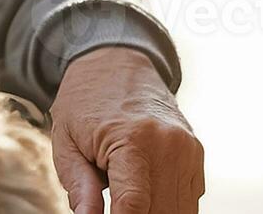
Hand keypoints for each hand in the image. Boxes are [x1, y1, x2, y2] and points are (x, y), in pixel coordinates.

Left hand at [49, 47, 203, 213]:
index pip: (134, 204)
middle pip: (160, 211)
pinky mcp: (196, 152)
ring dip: (154, 213)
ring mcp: (188, 149)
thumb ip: (78, 183)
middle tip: (112, 209)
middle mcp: (169, 144)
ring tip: (126, 203)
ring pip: (180, 209)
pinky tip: (145, 196)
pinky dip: (169, 205)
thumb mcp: (65, 140)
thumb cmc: (84, 102)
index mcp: (132, 139)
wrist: (116, 63)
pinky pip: (189, 197)